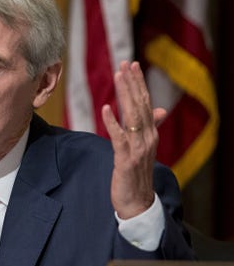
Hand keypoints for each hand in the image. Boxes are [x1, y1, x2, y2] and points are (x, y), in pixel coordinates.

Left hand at [101, 61, 166, 218]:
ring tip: (118, 76)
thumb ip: (149, 127)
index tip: (132, 64)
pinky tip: (105, 109)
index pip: (145, 103)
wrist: (138, 203)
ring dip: (125, 95)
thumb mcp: (143, 148)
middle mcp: (148, 138)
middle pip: (140, 105)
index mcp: (150, 134)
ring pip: (132, 116)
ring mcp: (138, 148)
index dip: (139, 83)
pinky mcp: (126, 160)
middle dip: (132, 82)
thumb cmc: (137, 175)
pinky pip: (119, 138)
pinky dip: (113, 122)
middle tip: (125, 62)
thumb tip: (160, 109)